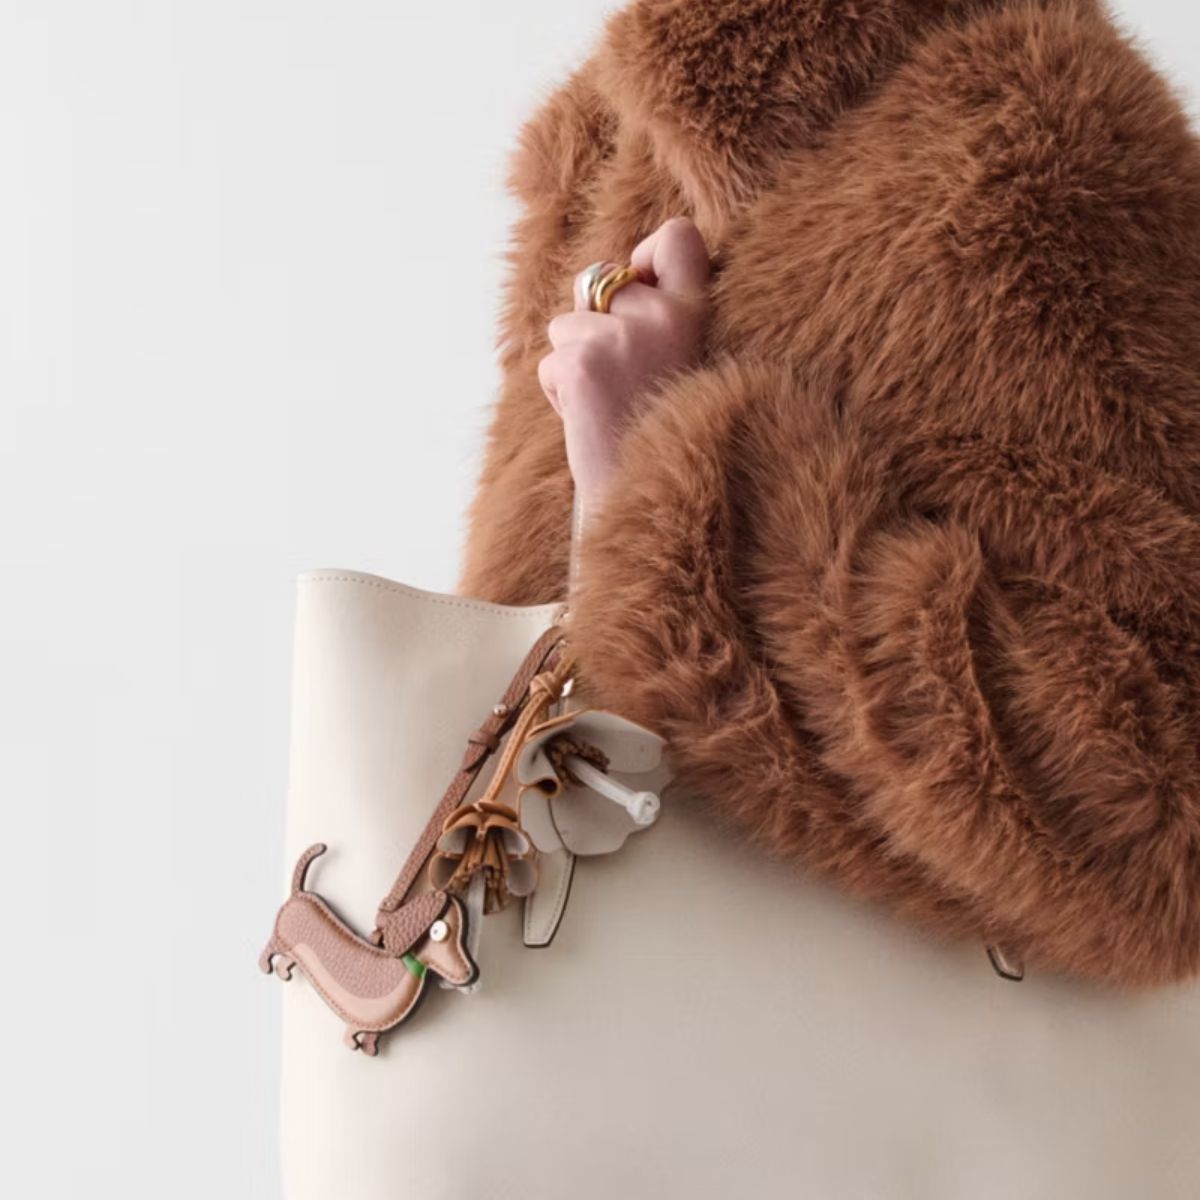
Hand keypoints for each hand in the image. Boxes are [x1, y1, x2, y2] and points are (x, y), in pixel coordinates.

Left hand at [538, 217, 710, 510]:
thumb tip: (609, 284)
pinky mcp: (580, 364)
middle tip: (623, 380)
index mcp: (696, 317)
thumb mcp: (680, 368)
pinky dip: (559, 393)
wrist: (655, 503)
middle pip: (601, 281)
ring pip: (566, 325)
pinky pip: (548, 364)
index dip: (648, 254)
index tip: (646, 286)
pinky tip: (590, 420)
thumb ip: (655, 323)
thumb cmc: (664, 441)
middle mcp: (661, 317)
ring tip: (609, 404)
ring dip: (574, 364)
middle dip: (595, 325)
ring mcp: (618, 337)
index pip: (677, 236)